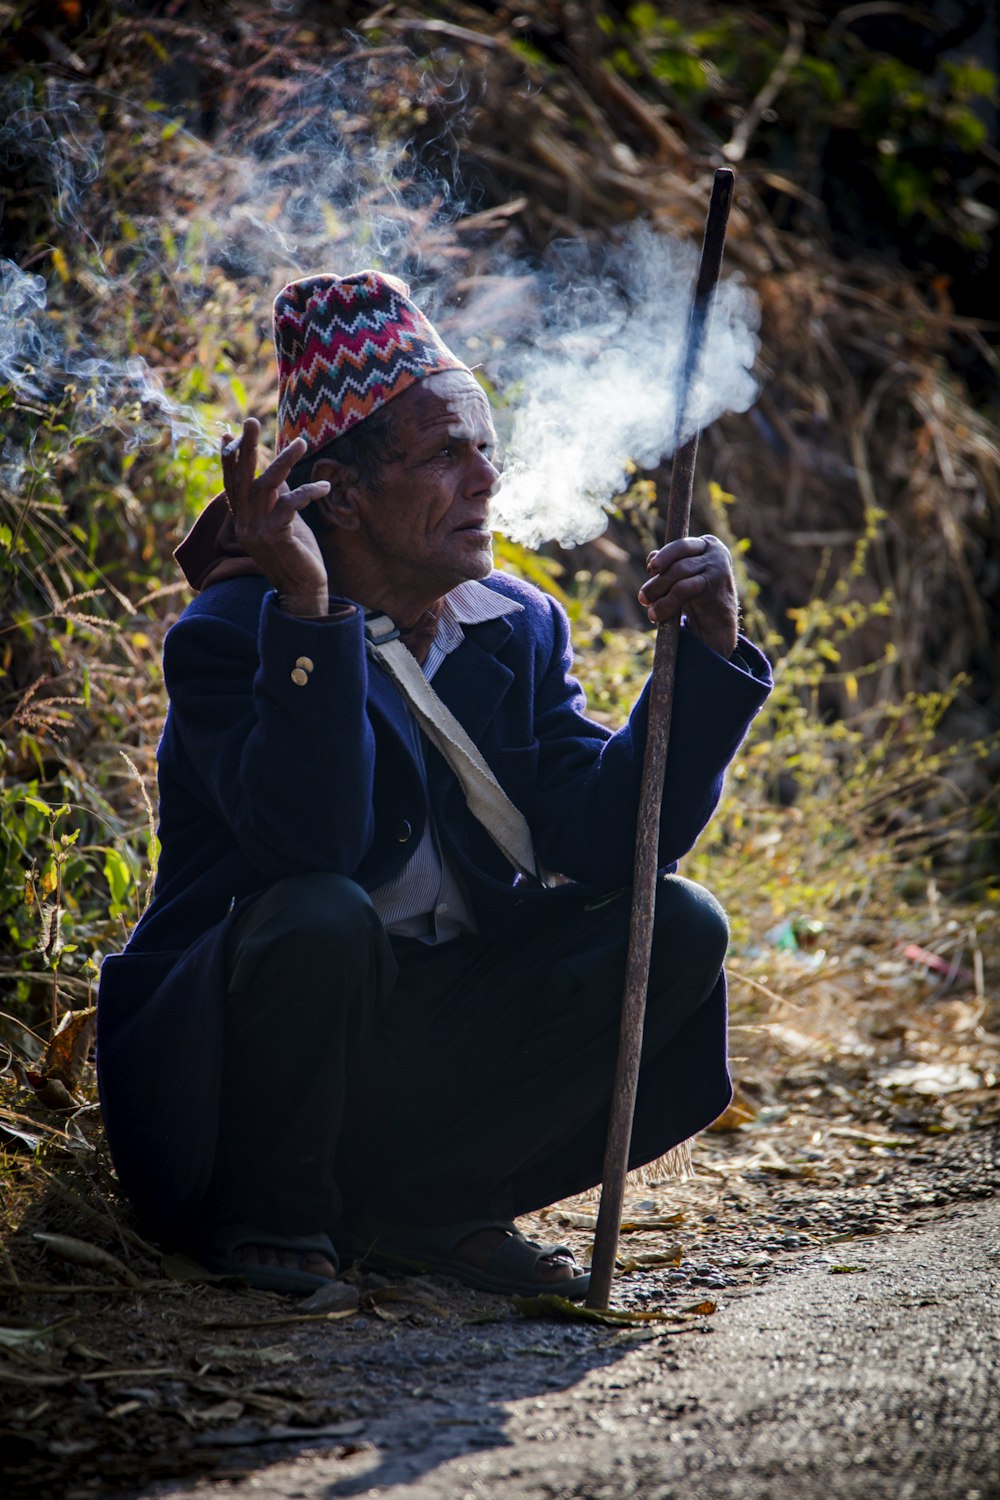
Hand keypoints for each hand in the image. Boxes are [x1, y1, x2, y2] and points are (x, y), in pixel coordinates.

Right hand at [221, 419, 330, 616]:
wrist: (302, 591)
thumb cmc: (296, 555)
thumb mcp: (283, 522)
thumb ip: (277, 499)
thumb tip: (279, 471)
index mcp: (243, 521)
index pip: (232, 484)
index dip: (230, 459)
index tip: (228, 434)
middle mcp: (245, 524)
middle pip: (242, 478)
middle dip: (247, 448)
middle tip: (251, 421)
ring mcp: (258, 531)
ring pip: (266, 486)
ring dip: (284, 461)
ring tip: (301, 442)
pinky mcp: (277, 537)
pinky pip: (290, 505)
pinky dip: (308, 492)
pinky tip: (324, 486)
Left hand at [638, 534, 738, 658]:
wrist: (720, 620)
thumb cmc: (697, 594)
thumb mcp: (683, 575)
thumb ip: (668, 563)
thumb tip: (652, 557)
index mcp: (706, 544)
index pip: (680, 546)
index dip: (663, 557)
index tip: (650, 570)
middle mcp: (715, 552)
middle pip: (679, 559)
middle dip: (658, 579)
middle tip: (643, 598)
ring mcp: (718, 567)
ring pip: (679, 573)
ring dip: (659, 591)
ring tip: (650, 611)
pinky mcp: (716, 584)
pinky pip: (683, 589)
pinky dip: (667, 602)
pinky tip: (657, 614)